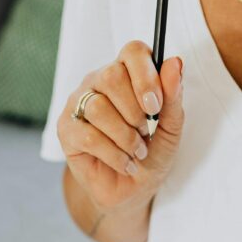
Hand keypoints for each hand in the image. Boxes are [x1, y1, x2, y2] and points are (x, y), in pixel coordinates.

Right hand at [56, 41, 184, 214]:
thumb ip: (173, 96)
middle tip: (145, 131)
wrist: (132, 189)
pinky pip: (89, 135)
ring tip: (136, 151)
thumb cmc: (150, 154)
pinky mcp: (66, 129)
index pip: (132, 51)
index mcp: (126, 73)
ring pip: (98, 107)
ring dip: (125, 136)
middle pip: (111, 75)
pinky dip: (114, 154)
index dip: (146, 76)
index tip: (156, 105)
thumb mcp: (171, 127)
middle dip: (134, 110)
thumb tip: (175, 63)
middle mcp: (99, 82)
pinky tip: (124, 163)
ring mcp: (78, 104)